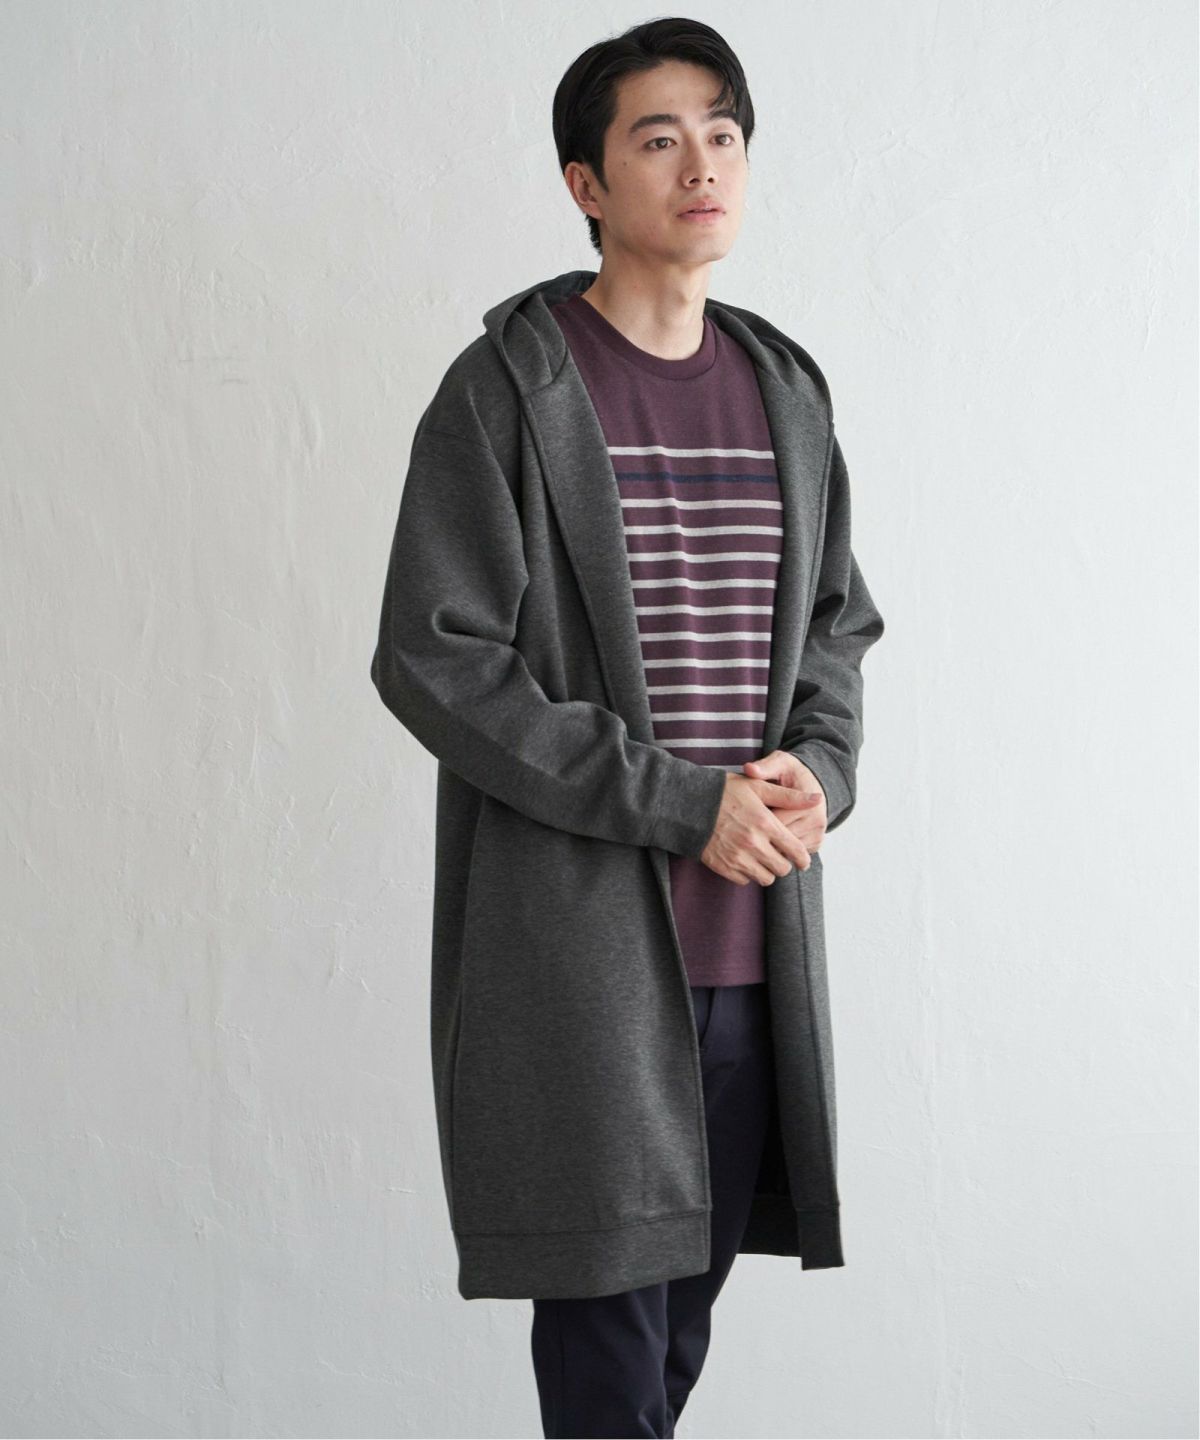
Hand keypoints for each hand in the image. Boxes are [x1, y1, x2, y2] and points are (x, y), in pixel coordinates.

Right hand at [699, 770, 818, 886]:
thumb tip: (817, 799)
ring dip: (767, 871)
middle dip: (784, 863)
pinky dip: (748, 873)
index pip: (795, 851)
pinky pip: (745, 881)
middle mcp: (753, 844)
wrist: (687, 804)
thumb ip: (789, 796)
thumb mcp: (757, 787)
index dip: (803, 858)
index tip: (802, 860)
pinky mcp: (724, 867)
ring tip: (761, 857)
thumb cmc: (724, 792)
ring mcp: (738, 858)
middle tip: (778, 855)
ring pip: (766, 878)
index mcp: (765, 824)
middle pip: (783, 869)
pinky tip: (744, 859)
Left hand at [741, 751, 827, 853]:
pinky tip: (767, 840)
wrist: (812, 783)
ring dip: (770, 846)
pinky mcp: (816, 843)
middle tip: (743, 832)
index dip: (756, 823)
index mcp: (808, 803)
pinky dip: (779, 849)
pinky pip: (793, 854)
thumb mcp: (780, 764)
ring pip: (787, 851)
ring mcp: (817, 834)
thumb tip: (749, 769)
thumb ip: (765, 767)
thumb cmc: (792, 773)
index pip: (776, 822)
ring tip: (753, 836)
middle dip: (761, 837)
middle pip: (781, 840)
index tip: (742, 820)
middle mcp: (817, 821)